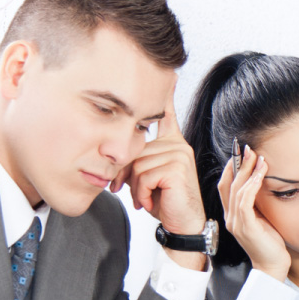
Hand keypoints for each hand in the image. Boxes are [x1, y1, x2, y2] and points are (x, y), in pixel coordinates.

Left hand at [112, 87, 208, 270]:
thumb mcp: (147, 177)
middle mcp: (178, 145)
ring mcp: (180, 155)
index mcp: (173, 144)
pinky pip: (144, 175)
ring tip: (146, 198)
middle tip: (133, 192)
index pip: (167, 114)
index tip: (168, 73)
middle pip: (135, 148)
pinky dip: (142, 192)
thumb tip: (116, 156)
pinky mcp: (177, 167)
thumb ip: (138, 160)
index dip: (165, 95)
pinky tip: (152, 201)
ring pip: (138, 163)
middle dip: (127, 173)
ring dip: (136, 186)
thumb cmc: (164, 202)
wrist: (182, 226)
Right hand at [216, 146, 290, 282]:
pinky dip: (252, 185)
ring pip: (236, 190)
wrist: (272, 266)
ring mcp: (236, 223)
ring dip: (247, 171)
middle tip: (248, 148)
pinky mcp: (245, 227)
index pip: (225, 186)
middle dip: (238, 164)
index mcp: (232, 215)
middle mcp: (230, 217)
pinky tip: (261, 174)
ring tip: (258, 157)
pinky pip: (245, 201)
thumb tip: (263, 180)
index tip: (240, 152)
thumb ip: (258, 202)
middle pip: (229, 184)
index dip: (231, 168)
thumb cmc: (270, 242)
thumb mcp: (263, 217)